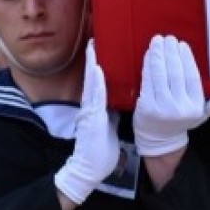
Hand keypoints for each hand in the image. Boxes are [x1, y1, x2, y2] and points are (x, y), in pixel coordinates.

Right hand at [53, 41, 120, 205]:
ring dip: (92, 64)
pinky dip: (95, 82)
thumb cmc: (99, 152)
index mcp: (96, 108)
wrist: (88, 170)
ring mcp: (89, 111)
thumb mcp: (109, 128)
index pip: (98, 83)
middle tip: (94, 40)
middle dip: (93, 59)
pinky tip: (96, 69)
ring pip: (91, 83)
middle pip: (92, 78)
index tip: (100, 51)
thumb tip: (121, 102)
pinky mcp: (90, 118)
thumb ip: (112, 113)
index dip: (98, 66)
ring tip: (93, 46)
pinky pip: (94, 97)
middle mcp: (90, 106)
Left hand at [134, 35, 209, 155]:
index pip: (191, 78)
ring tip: (158, 41)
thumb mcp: (200, 115)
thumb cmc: (180, 122)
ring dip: (158, 55)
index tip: (182, 45)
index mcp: (195, 107)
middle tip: (169, 39)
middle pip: (175, 74)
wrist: (158, 140)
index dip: (186, 59)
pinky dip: (148, 65)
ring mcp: (161, 107)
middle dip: (171, 53)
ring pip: (160, 75)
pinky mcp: (146, 107)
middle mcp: (179, 107)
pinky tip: (149, 54)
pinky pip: (148, 81)